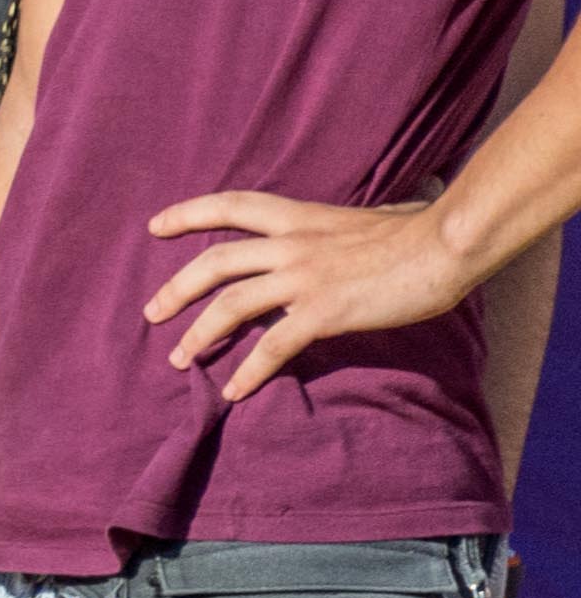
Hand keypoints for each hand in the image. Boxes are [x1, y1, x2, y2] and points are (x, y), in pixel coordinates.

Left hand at [144, 190, 486, 398]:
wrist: (446, 245)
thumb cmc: (419, 231)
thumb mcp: (369, 216)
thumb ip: (346, 224)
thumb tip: (373, 218)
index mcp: (301, 218)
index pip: (231, 206)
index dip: (188, 214)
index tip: (154, 226)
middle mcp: (293, 245)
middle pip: (214, 262)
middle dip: (176, 289)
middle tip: (151, 314)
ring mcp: (304, 278)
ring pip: (230, 305)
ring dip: (198, 335)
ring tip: (179, 359)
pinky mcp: (323, 312)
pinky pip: (272, 347)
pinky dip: (248, 372)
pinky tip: (234, 391)